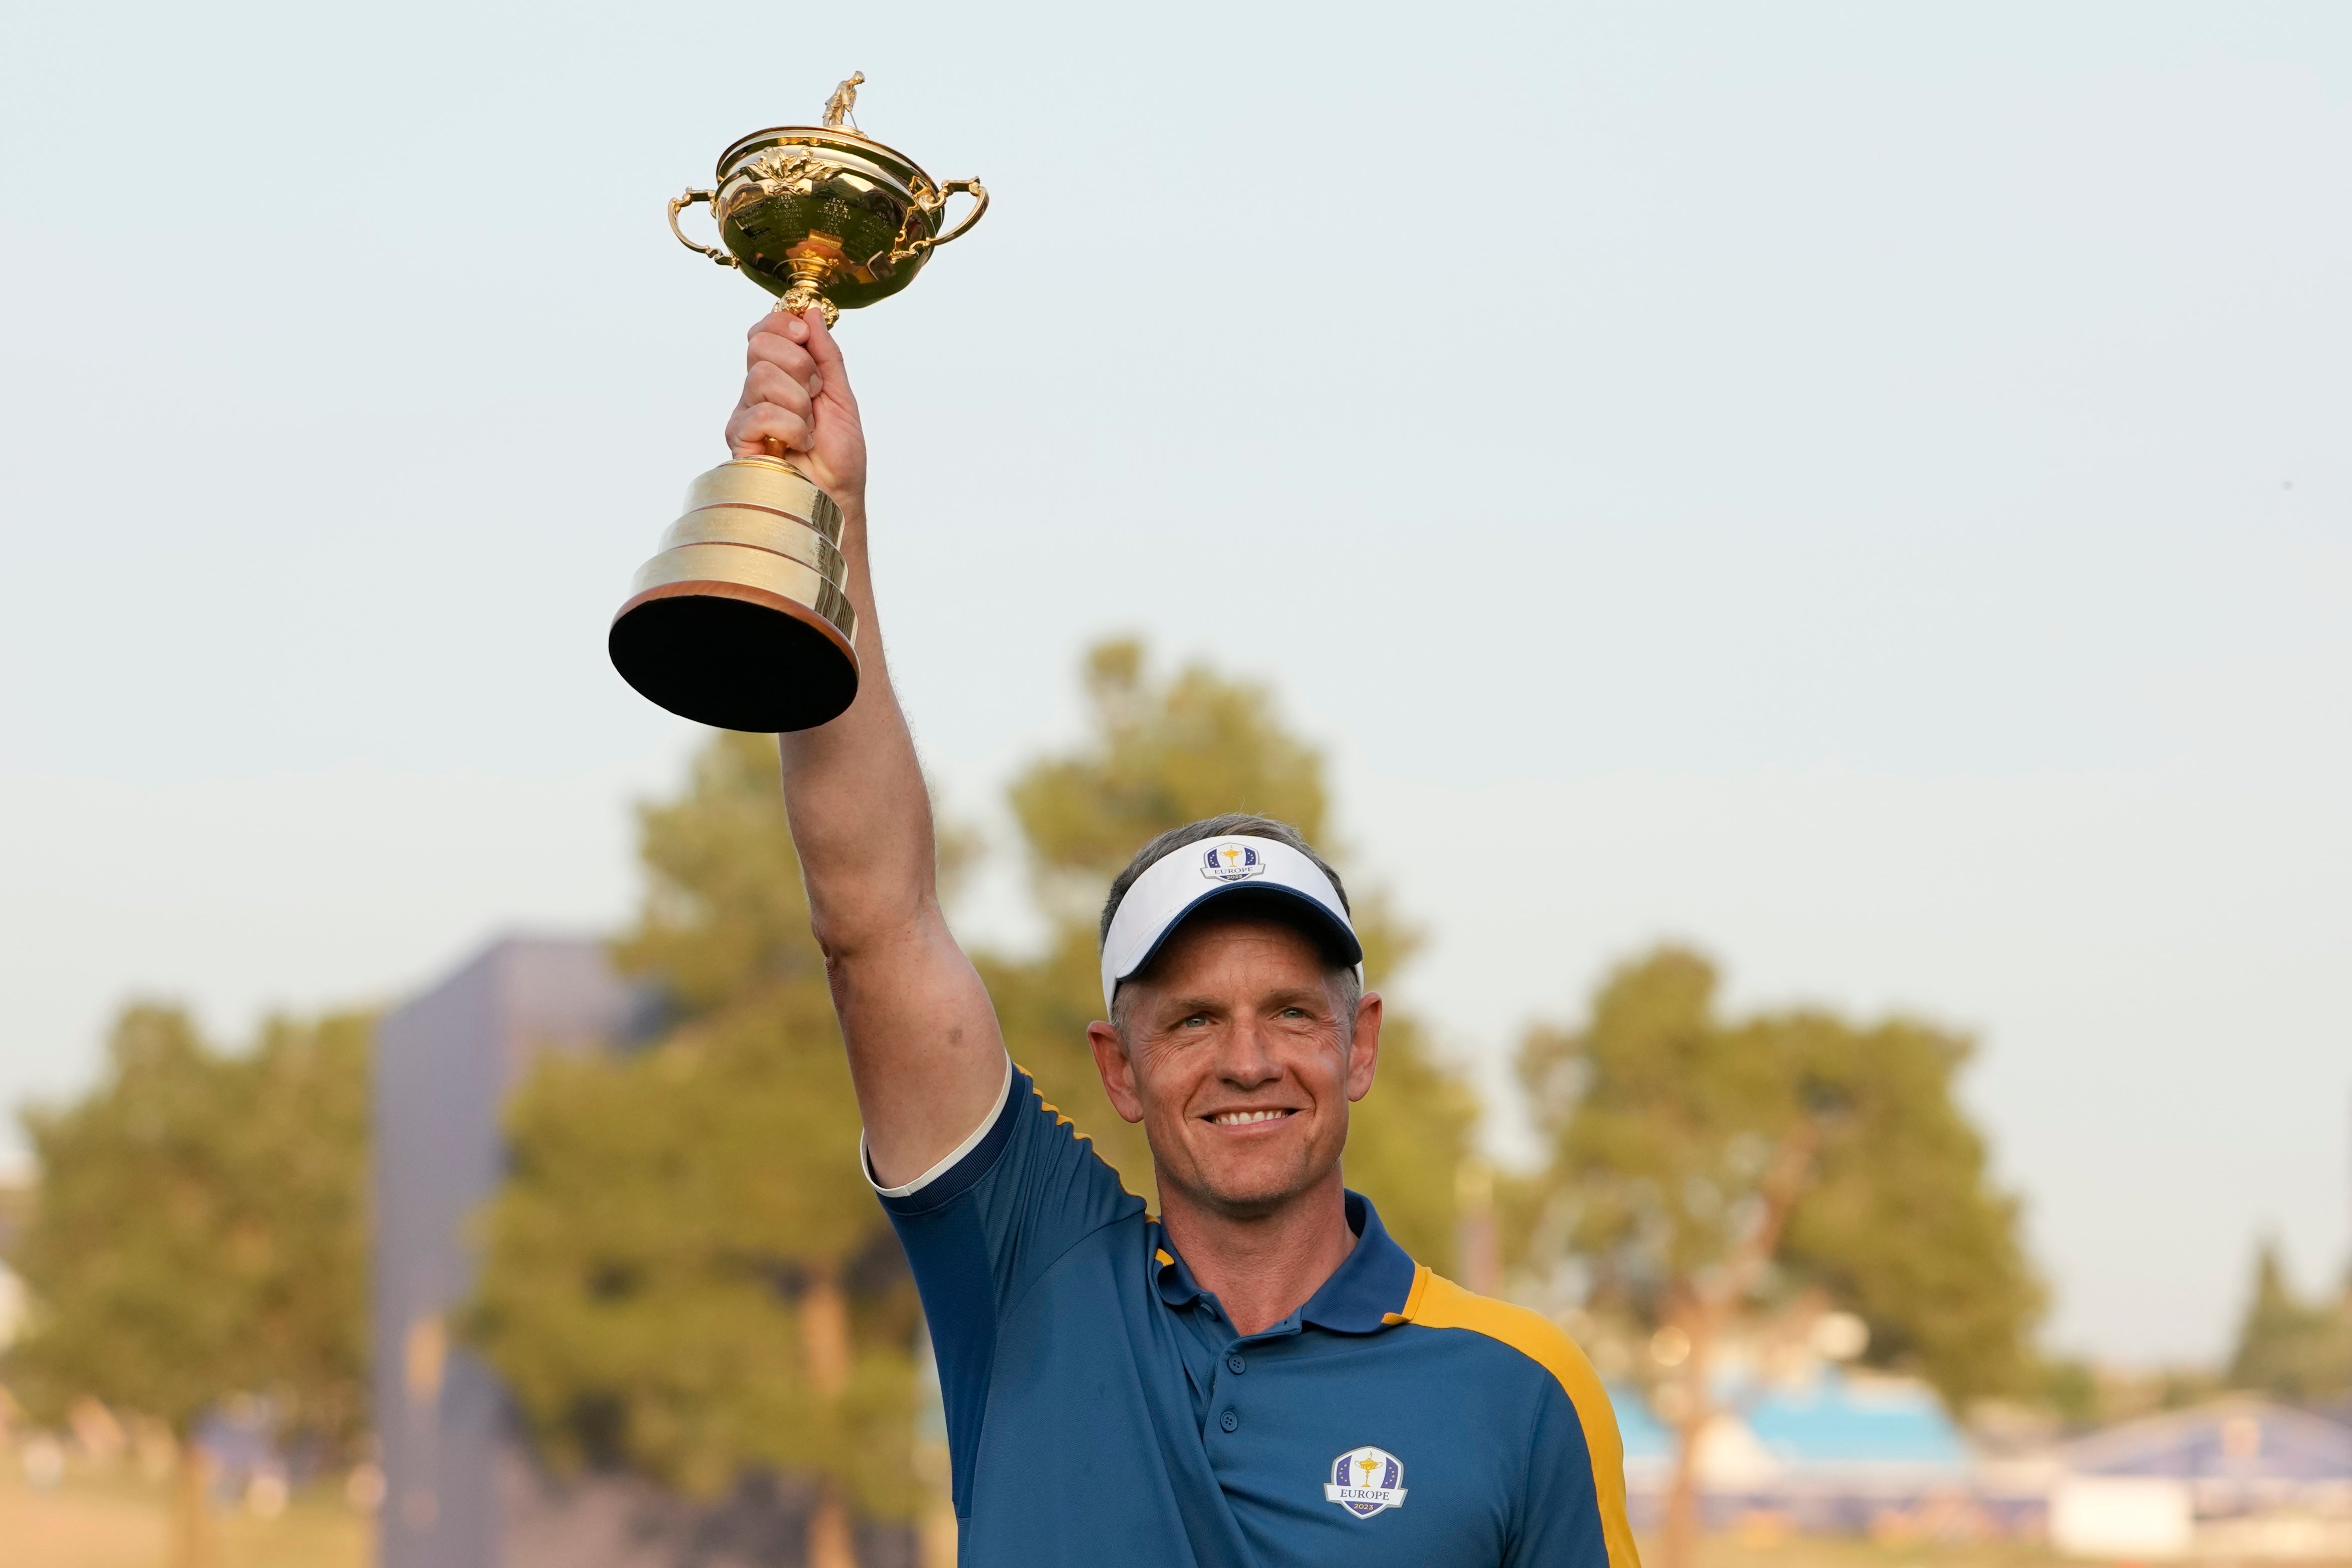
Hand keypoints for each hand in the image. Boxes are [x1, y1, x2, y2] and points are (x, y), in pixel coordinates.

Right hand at [726, 306, 867, 509]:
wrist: (837, 500)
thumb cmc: (840, 458)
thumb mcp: (842, 397)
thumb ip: (827, 355)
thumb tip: (812, 312)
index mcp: (781, 377)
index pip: (763, 331)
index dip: (783, 324)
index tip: (804, 336)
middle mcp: (757, 392)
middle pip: (758, 344)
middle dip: (799, 364)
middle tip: (814, 395)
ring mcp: (745, 415)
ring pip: (761, 375)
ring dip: (799, 402)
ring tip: (809, 429)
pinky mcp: (739, 440)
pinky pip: (760, 413)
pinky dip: (791, 428)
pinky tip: (799, 446)